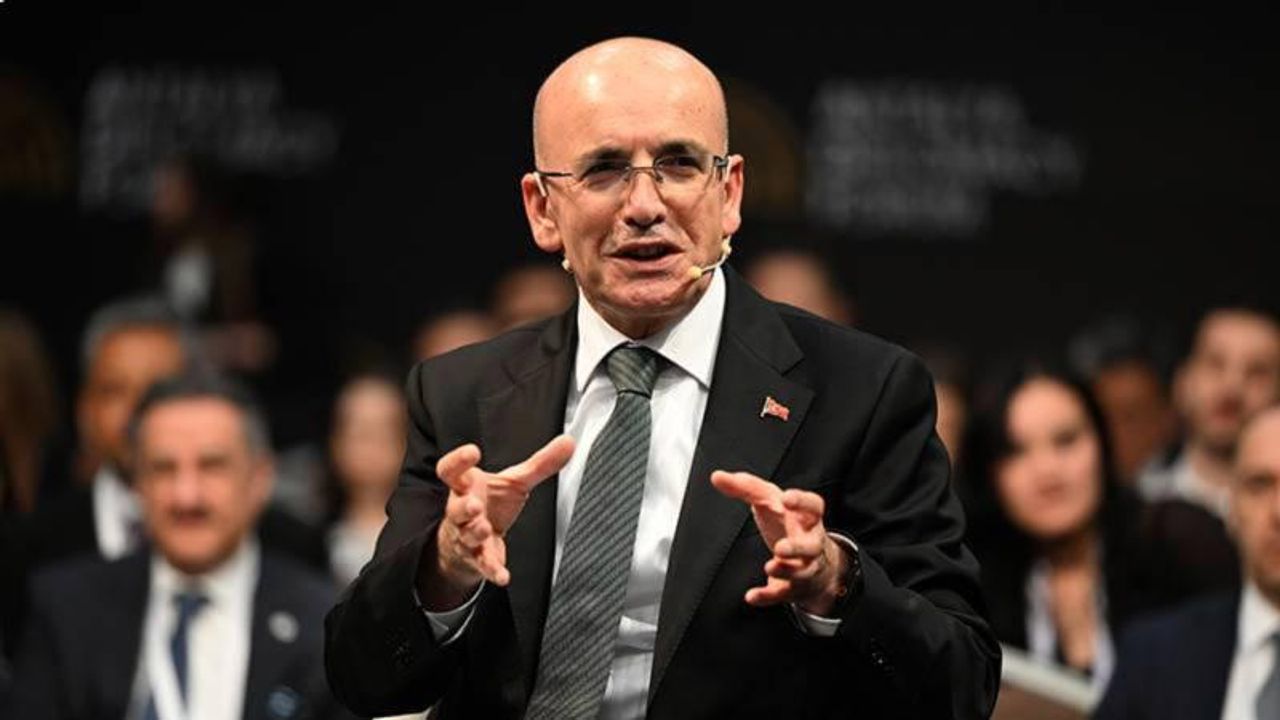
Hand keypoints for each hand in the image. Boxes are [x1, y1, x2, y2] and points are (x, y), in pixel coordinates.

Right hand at [424, 435, 574, 605]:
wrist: (477, 536)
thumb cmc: (492, 502)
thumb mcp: (516, 480)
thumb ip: (541, 463)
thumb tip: (568, 442)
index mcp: (466, 485)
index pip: (451, 470)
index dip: (459, 460)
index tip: (473, 451)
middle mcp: (461, 510)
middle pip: (455, 508)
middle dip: (464, 506)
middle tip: (474, 503)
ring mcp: (467, 535)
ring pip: (466, 535)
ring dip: (475, 533)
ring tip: (484, 528)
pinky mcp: (478, 557)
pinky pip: (483, 564)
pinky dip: (492, 570)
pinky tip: (503, 575)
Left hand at [710, 470, 847, 615]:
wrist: (814, 562)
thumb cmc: (788, 524)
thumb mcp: (770, 501)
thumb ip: (746, 488)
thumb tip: (717, 476)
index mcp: (805, 517)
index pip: (813, 506)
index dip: (801, 501)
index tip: (787, 498)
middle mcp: (810, 543)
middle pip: (811, 546)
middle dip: (798, 547)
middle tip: (781, 546)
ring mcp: (804, 567)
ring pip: (801, 572)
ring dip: (786, 570)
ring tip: (770, 565)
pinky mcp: (792, 588)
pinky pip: (781, 594)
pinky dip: (767, 596)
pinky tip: (752, 596)